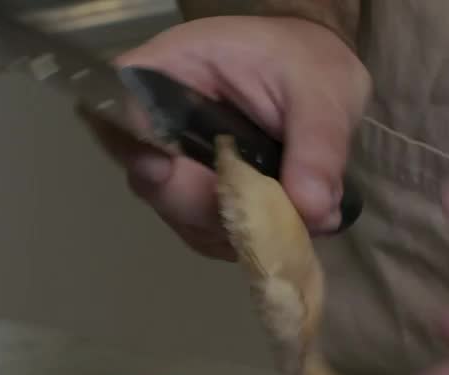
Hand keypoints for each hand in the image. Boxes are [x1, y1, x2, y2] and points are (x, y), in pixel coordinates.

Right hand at [82, 16, 369, 259]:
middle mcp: (156, 123)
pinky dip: (243, 239)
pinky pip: (204, 233)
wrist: (311, 77)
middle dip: (209, 203)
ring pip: (179, 215)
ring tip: (290, 215)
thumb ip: (317, 145)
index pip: (125, 108)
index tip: (162, 169)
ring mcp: (170, 168)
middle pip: (151, 178)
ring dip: (234, 227)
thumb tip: (312, 210)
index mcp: (169, 71)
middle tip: (268, 207)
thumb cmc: (305, 62)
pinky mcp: (191, 200)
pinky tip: (278, 226)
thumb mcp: (322, 90)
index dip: (135, 145)